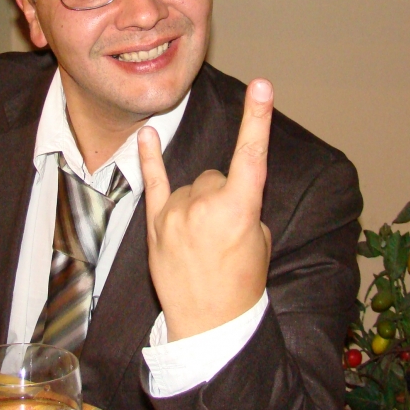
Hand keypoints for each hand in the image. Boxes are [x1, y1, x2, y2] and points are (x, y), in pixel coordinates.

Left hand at [138, 79, 272, 340]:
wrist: (208, 323)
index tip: (263, 86)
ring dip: (199, 204)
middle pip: (217, 175)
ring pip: (192, 186)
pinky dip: (149, 157)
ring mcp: (176, 212)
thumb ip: (244, 206)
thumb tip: (227, 193)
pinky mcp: (155, 222)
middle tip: (223, 235)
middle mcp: (204, 204)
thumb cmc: (241, 283)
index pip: (252, 154)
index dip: (258, 118)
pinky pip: (153, 181)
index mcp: (239, 208)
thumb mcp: (258, 241)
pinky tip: (146, 134)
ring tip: (201, 242)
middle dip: (223, 196)